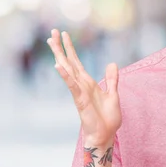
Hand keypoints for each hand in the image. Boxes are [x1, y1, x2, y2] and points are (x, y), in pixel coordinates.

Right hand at [47, 29, 120, 146]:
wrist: (105, 135)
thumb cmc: (108, 118)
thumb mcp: (113, 94)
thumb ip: (112, 79)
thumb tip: (112, 63)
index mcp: (88, 83)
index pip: (77, 62)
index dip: (70, 49)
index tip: (64, 35)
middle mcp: (81, 85)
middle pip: (69, 62)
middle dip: (61, 47)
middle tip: (53, 32)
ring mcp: (79, 92)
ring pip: (67, 70)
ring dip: (60, 56)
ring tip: (51, 42)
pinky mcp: (80, 100)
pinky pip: (72, 86)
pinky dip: (65, 76)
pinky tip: (58, 66)